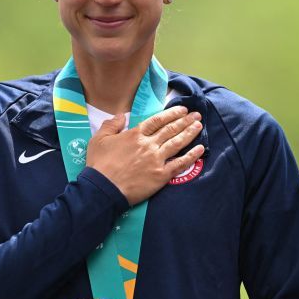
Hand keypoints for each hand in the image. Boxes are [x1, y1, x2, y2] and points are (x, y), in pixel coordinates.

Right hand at [85, 106, 204, 204]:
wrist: (103, 188)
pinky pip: (180, 164)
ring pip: (177, 143)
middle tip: (196, 115)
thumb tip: (120, 116)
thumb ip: (110, 125)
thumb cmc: (99, 164)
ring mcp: (157, 160)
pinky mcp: (161, 175)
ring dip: (190, 133)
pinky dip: (191, 156)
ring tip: (199, 125)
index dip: (171, 113)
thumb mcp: (98, 139)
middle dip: (185, 120)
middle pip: (171, 129)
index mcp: (135, 134)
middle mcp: (149, 144)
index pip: (157, 120)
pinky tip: (200, 149)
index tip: (182, 110)